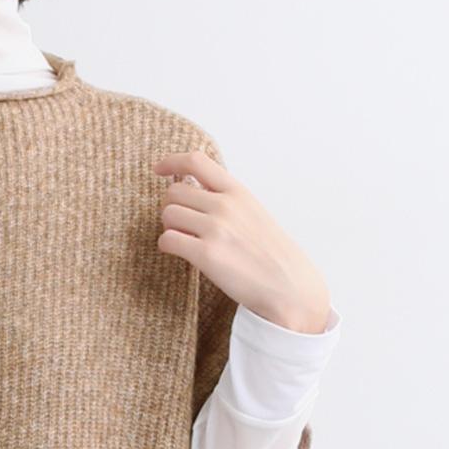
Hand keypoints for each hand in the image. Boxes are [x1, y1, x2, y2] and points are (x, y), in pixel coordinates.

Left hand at [152, 149, 331, 332]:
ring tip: (186, 240)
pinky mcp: (206, 254)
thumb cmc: (270, 253)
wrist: (289, 286)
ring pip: (167, 215)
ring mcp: (215, 228)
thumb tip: (191, 189)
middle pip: (173, 192)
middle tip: (182, 224)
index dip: (171, 162)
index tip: (159, 170)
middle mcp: (225, 205)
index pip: (196, 161)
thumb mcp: (253, 212)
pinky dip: (168, 246)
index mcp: (237, 192)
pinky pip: (167, 240)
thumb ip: (225, 199)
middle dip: (171, 207)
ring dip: (170, 227)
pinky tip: (182, 253)